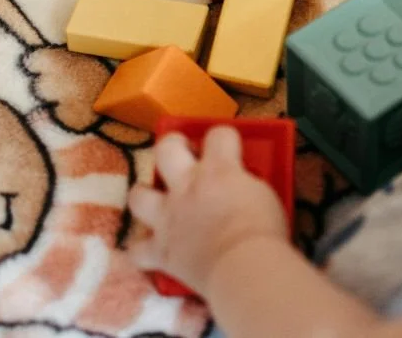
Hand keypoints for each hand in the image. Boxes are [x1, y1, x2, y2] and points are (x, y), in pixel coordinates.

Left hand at [127, 128, 287, 296]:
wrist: (243, 266)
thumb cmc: (262, 230)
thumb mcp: (264, 195)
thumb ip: (246, 184)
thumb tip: (241, 186)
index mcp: (218, 169)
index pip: (219, 134)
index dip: (224, 137)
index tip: (229, 146)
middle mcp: (186, 186)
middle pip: (165, 149)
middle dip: (172, 147)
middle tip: (183, 156)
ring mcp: (167, 217)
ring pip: (138, 195)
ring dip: (145, 196)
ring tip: (157, 202)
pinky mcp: (160, 250)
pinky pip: (137, 250)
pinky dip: (143, 250)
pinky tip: (152, 251)